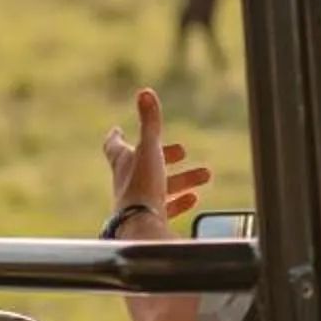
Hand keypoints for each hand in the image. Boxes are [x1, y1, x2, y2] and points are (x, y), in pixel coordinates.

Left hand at [102, 88, 210, 221]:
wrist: (140, 229)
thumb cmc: (142, 186)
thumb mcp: (149, 149)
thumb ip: (150, 122)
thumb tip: (145, 91)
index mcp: (124, 163)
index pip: (115, 146)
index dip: (117, 137)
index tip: (117, 130)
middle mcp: (128, 183)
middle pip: (146, 165)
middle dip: (165, 155)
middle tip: (182, 151)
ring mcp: (138, 203)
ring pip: (161, 186)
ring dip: (182, 179)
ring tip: (205, 174)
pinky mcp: (150, 220)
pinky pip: (166, 209)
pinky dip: (180, 202)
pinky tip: (193, 199)